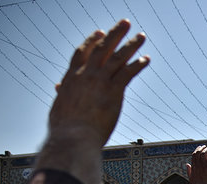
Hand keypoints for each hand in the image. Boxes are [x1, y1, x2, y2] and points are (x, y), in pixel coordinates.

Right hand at [49, 20, 148, 147]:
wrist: (73, 137)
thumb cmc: (65, 128)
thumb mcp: (60, 106)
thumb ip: (63, 93)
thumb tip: (59, 87)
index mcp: (72, 78)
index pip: (82, 53)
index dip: (92, 41)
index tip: (100, 32)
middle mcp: (86, 75)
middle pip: (102, 47)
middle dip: (115, 34)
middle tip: (125, 23)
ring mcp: (100, 81)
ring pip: (118, 57)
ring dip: (131, 44)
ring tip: (141, 36)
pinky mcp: (114, 91)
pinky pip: (128, 72)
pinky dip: (138, 64)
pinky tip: (146, 59)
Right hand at [187, 145, 206, 183]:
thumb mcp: (190, 176)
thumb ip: (189, 170)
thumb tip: (187, 164)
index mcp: (193, 166)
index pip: (194, 155)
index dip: (196, 150)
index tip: (199, 147)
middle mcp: (197, 164)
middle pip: (198, 152)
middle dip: (201, 148)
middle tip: (205, 146)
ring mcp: (203, 165)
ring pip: (204, 153)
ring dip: (206, 149)